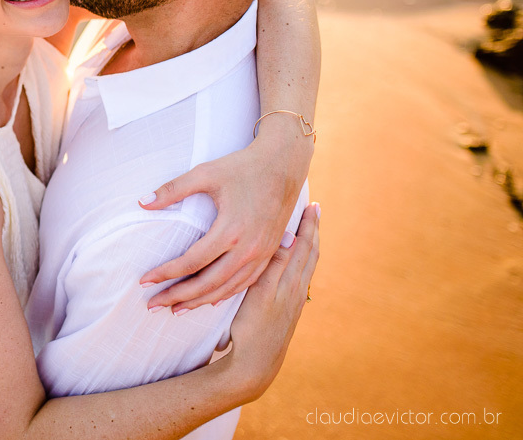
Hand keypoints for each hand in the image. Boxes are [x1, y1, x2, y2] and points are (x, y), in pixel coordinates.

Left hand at [139, 126, 312, 311]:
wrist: (284, 165)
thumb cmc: (242, 167)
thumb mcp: (205, 173)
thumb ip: (173, 189)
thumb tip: (142, 202)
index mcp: (230, 231)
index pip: (190, 262)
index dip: (165, 273)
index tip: (144, 281)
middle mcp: (247, 249)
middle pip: (207, 283)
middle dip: (177, 296)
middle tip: (152, 305)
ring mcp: (261, 254)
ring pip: (226, 288)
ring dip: (200, 301)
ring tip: (175, 309)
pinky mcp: (269, 254)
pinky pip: (245, 283)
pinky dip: (225, 294)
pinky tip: (210, 300)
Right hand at [227, 202, 319, 400]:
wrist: (257, 363)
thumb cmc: (254, 329)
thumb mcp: (261, 294)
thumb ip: (274, 265)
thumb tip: (289, 236)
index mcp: (291, 282)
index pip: (305, 246)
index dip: (309, 225)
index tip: (313, 204)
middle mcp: (297, 289)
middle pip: (311, 253)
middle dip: (313, 230)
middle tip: (314, 209)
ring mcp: (294, 300)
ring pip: (306, 266)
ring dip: (308, 245)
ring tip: (307, 230)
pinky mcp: (287, 310)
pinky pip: (299, 277)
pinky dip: (301, 261)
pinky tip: (293, 262)